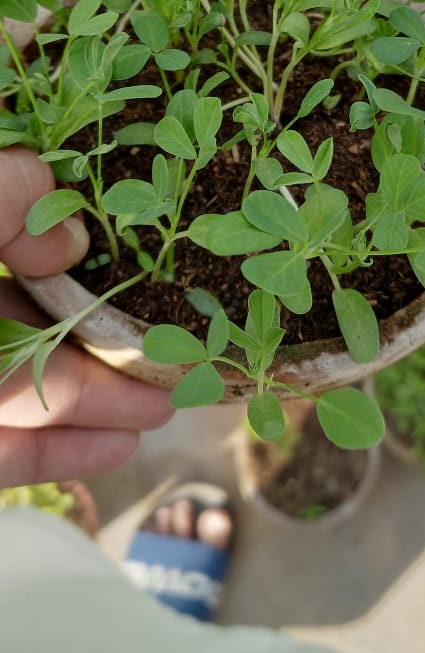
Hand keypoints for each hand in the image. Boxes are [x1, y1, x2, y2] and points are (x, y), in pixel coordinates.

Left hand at [0, 146, 172, 487]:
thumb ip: (4, 197)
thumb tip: (68, 240)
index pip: (20, 238)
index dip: (79, 247)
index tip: (144, 251)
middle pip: (37, 322)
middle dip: (110, 336)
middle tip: (179, 345)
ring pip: (32, 392)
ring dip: (105, 399)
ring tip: (170, 400)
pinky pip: (9, 455)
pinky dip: (64, 453)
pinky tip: (120, 445)